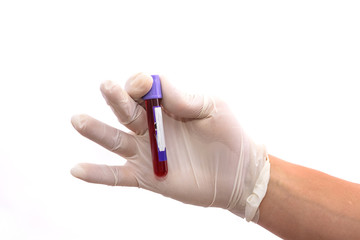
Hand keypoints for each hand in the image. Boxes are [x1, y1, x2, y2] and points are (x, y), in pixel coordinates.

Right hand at [71, 73, 269, 221]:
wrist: (237, 173)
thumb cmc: (228, 134)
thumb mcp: (212, 108)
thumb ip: (185, 97)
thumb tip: (155, 85)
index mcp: (166, 106)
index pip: (143, 90)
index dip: (139, 84)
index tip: (143, 83)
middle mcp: (151, 127)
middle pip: (126, 111)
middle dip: (117, 99)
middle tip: (106, 86)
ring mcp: (146, 152)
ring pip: (116, 139)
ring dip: (96, 131)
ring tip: (78, 120)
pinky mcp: (146, 176)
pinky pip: (117, 176)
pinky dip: (97, 174)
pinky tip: (76, 170)